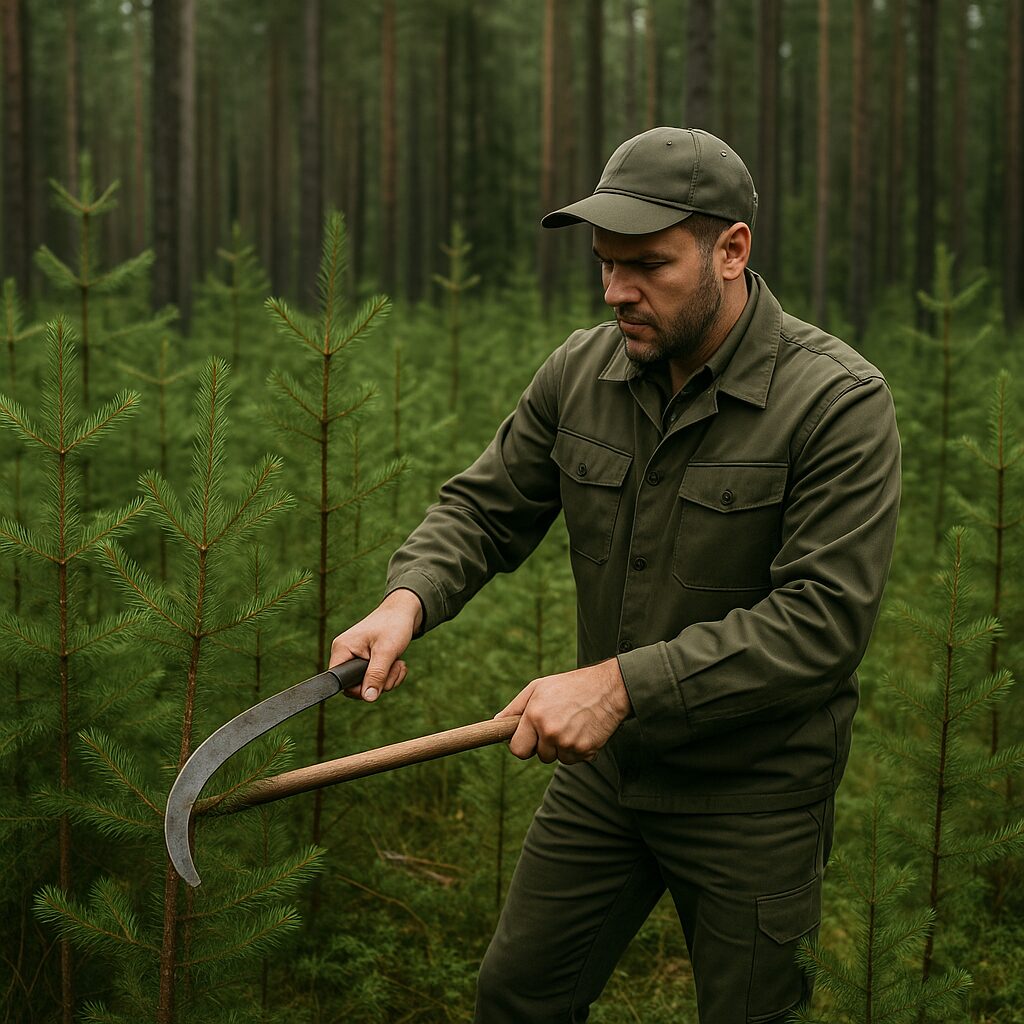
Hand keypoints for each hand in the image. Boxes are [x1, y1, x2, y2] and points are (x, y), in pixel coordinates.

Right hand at [329, 589, 422, 702]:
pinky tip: (398, 664)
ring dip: (389, 679)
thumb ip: (376, 675)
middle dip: (380, 683)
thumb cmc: (393, 625)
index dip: (359, 688)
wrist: (404, 613)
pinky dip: (390, 676)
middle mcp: (346, 655)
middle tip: (394, 668)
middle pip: (357, 687)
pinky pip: (376, 680)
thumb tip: (368, 698)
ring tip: (398, 663)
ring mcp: (356, 659)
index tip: (378, 682)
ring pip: (370, 685)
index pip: (341, 682)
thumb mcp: (386, 651)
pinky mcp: (367, 662)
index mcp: (342, 649)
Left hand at [495, 659, 631, 764]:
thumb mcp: (538, 688)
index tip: (528, 740)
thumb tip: (497, 723)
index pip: (517, 749)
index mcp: (535, 715)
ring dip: (562, 747)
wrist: (608, 688)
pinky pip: (575, 760)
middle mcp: (550, 731)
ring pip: (558, 758)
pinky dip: (578, 750)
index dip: (521, 745)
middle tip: (556, 725)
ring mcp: (568, 742)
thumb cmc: (570, 686)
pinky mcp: (586, 750)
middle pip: (539, 756)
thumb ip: (515, 708)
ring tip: (572, 724)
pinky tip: (583, 730)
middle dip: (544, 746)